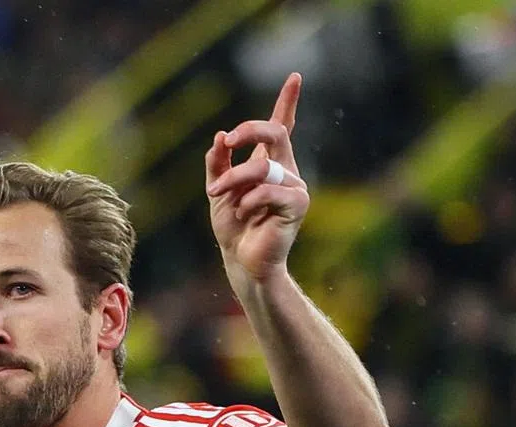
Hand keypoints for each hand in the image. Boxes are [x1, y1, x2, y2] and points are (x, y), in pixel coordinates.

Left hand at [206, 73, 308, 284]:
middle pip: (275, 132)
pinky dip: (248, 201)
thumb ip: (218, 163)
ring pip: (262, 166)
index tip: (295, 77)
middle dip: (248, 131)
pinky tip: (244, 214)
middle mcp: (286, 170)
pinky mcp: (297, 204)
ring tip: (219, 196)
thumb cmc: (232, 227)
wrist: (241, 260)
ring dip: (234, 180)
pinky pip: (268, 190)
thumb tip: (220, 137)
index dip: (288, 102)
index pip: (282, 127)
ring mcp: (295, 186)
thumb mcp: (217, 190)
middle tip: (227, 141)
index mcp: (270, 163)